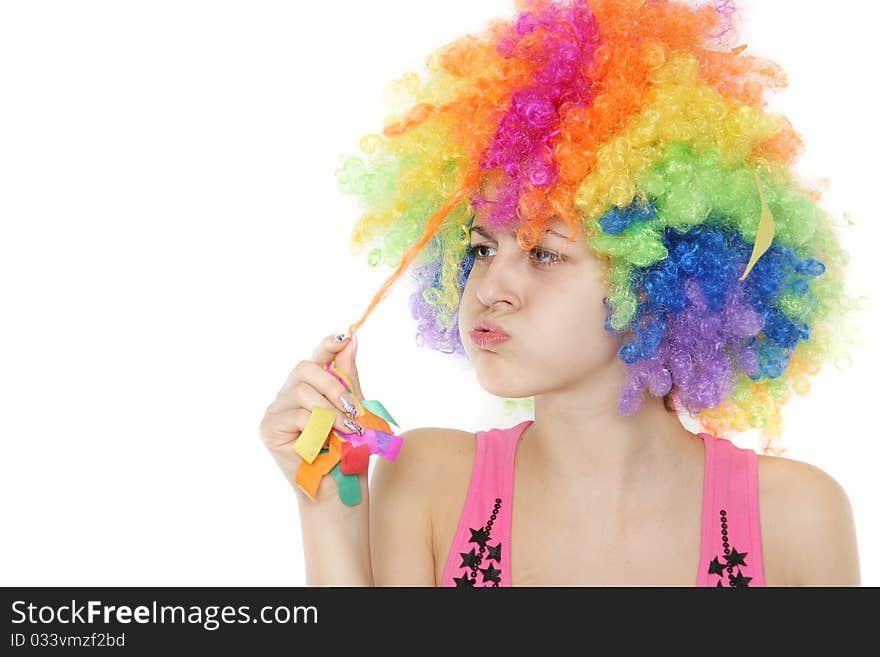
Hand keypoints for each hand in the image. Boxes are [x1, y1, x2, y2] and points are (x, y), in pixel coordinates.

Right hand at [259, 332, 364, 503]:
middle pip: (305, 367)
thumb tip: (351, 339)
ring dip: (331, 411)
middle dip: (334, 385)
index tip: (344, 338)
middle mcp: (289, 394)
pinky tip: (327, 440)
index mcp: (310, 387)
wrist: (340, 487)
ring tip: (348, 430)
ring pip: (302, 391)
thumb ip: (348, 375)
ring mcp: (275, 410)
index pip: (316, 357)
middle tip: (354, 409)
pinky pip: (296, 415)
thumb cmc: (348, 450)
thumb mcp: (354, 408)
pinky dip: (318, 426)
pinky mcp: (268, 428)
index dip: (327, 345)